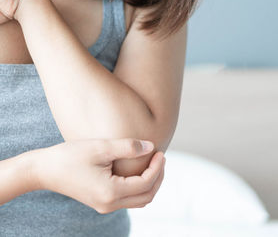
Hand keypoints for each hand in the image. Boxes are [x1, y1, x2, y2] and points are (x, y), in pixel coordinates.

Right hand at [30, 138, 165, 213]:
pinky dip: (139, 186)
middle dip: (158, 177)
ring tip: (154, 163)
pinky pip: (129, 199)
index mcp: (111, 192)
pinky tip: (139, 170)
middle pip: (146, 196)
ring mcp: (105, 206)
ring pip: (139, 200)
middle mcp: (109, 204)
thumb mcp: (100, 147)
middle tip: (161, 158)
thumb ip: (128, 147)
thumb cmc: (69, 156)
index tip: (160, 151)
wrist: (43, 170)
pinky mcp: (101, 202)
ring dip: (150, 183)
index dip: (157, 168)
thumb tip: (151, 147)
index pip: (146, 183)